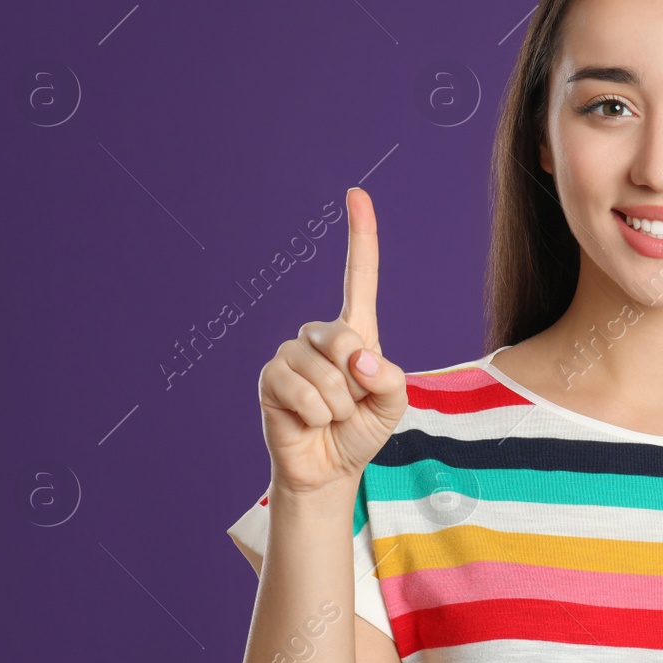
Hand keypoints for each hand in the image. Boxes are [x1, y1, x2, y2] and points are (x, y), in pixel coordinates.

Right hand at [258, 187, 407, 494]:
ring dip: (336, 406)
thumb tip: (357, 357)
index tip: (355, 194)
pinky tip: (307, 421)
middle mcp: (321, 335)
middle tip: (350, 405)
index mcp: (356, 332)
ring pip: (324, 374)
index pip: (358, 277)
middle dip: (354, 382)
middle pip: (343, 337)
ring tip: (329, 417)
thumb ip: (388, 378)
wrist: (327, 468)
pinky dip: (315, 415)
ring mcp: (291, 353)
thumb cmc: (361, 430)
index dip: (359, 236)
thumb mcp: (392, 404)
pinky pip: (302, 392)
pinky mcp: (270, 377)